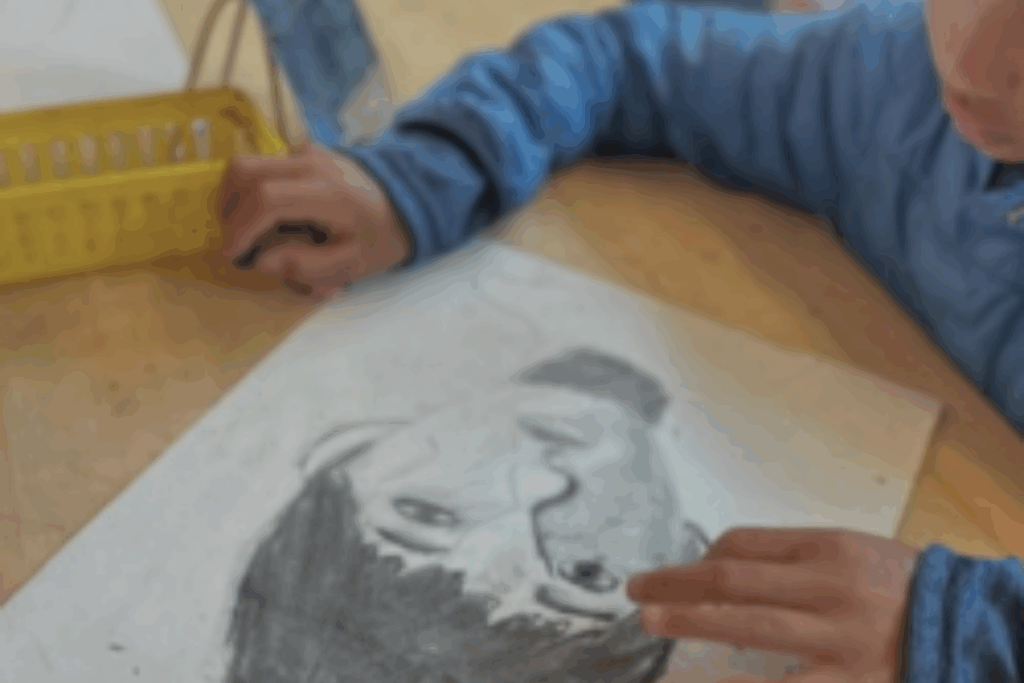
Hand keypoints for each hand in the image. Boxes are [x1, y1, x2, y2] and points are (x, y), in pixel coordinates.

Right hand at [219, 142, 411, 297]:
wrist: (406, 201)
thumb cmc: (380, 237)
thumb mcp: (353, 265)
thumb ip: (308, 267)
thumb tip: (262, 261)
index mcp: (328, 193)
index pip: (268, 199)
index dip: (241, 227)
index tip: (232, 254)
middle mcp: (312, 163)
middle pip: (246, 170)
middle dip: (229, 209)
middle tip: (235, 240)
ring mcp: (307, 152)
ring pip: (249, 163)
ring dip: (236, 197)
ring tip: (246, 229)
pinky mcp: (303, 151)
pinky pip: (264, 164)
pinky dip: (253, 188)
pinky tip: (266, 214)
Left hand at [628, 528, 919, 682]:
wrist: (972, 627)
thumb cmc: (907, 589)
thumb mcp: (855, 553)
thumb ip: (794, 557)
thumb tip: (724, 564)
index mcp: (829, 547)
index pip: (745, 543)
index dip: (700, 557)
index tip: (679, 574)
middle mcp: (829, 585)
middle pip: (735, 578)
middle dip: (678, 583)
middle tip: (637, 590)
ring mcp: (839, 636)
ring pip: (750, 625)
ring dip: (693, 620)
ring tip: (653, 621)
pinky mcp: (849, 681)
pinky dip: (739, 682)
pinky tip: (703, 682)